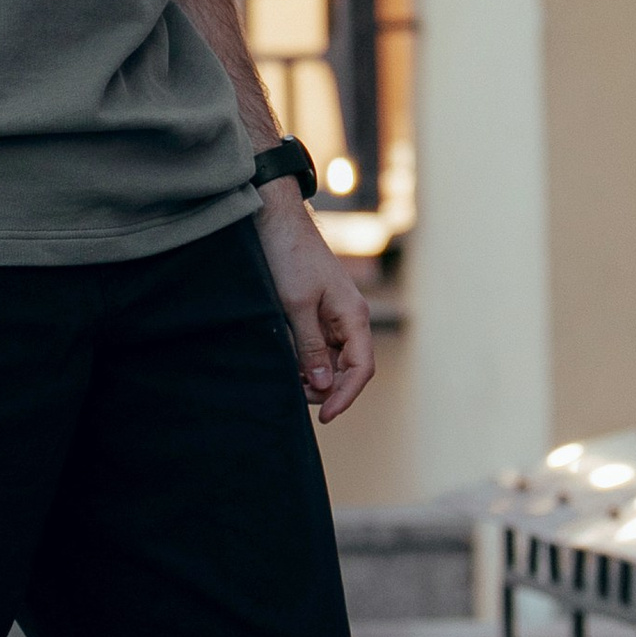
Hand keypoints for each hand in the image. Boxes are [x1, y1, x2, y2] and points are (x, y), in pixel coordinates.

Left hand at [256, 183, 374, 423]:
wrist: (274, 220)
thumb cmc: (288, 256)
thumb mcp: (295, 305)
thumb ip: (310, 346)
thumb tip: (323, 385)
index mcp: (354, 316)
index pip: (361, 368)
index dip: (345, 396)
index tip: (323, 416)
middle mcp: (350, 319)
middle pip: (347, 369)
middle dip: (324, 387)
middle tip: (294, 391)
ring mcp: (334, 317)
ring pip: (331, 361)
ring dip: (312, 374)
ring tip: (287, 376)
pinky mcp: (318, 313)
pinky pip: (318, 347)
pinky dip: (304, 359)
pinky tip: (287, 362)